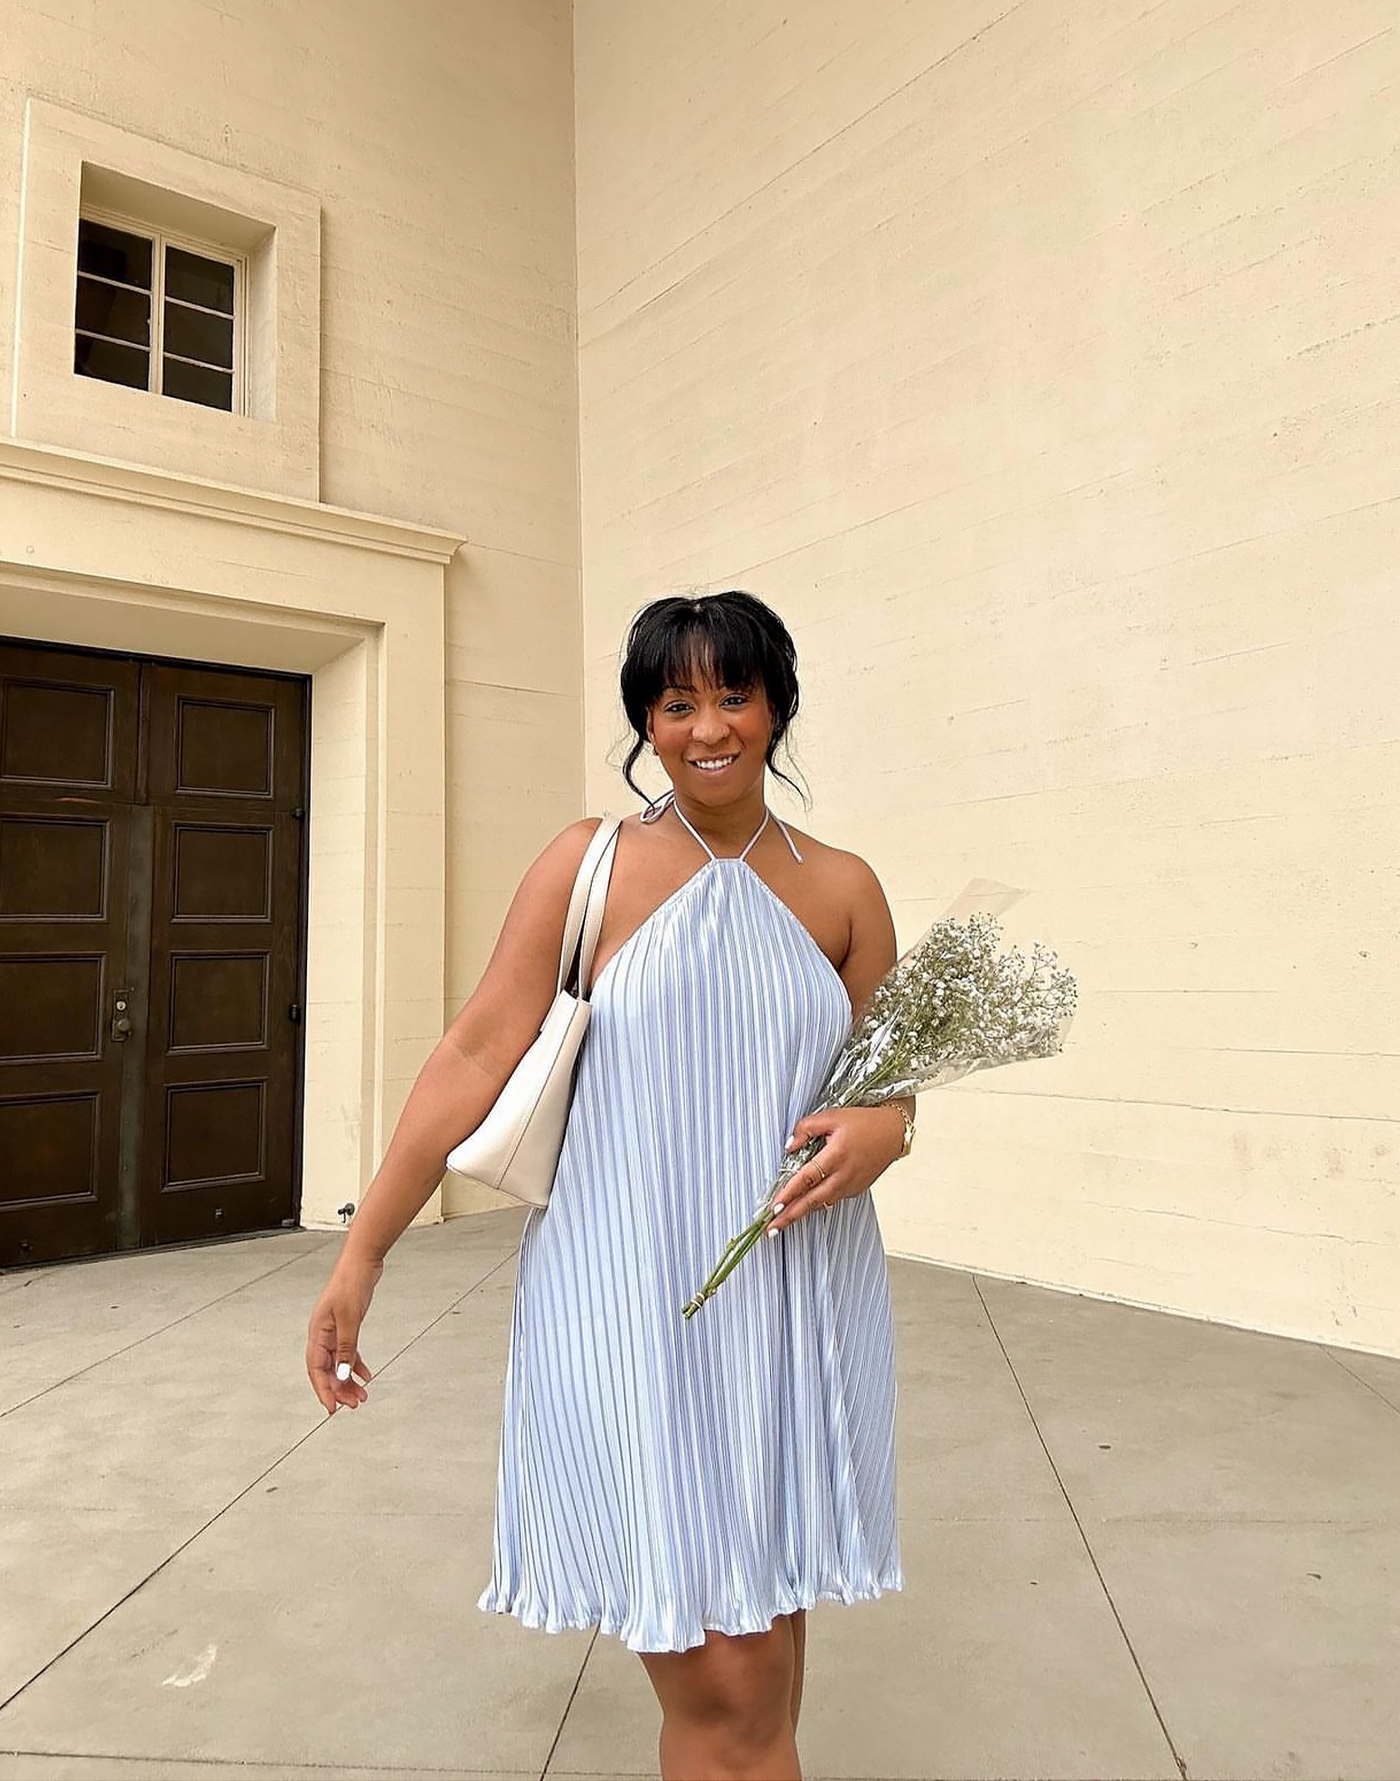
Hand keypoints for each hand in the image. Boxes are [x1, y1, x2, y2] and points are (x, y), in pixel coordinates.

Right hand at [305, 1254, 381, 1414]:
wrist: (362, 1262)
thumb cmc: (351, 1284)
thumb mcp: (350, 1319)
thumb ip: (346, 1348)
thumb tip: (342, 1374)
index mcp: (317, 1332)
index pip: (316, 1369)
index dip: (323, 1390)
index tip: (332, 1408)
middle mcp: (322, 1333)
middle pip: (327, 1369)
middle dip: (339, 1388)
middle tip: (353, 1404)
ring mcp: (334, 1329)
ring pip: (338, 1362)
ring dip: (349, 1379)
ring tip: (362, 1395)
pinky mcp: (347, 1325)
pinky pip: (348, 1351)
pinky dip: (356, 1364)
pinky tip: (366, 1375)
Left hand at [765, 1104, 907, 1232]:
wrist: (893, 1133)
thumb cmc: (864, 1123)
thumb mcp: (832, 1116)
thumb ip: (806, 1128)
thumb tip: (790, 1146)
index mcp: (836, 1156)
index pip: (806, 1179)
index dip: (789, 1194)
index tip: (774, 1206)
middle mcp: (844, 1175)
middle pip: (812, 1200)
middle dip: (790, 1216)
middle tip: (771, 1228)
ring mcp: (851, 1185)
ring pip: (822, 1203)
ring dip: (801, 1213)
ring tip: (782, 1222)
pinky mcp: (856, 1189)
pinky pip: (832, 1199)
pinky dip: (817, 1204)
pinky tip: (805, 1207)